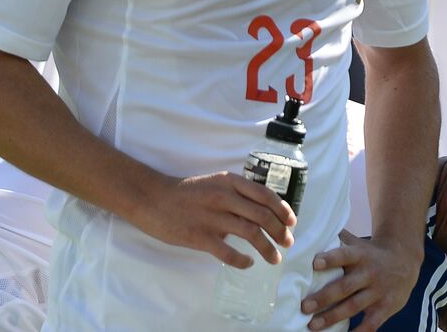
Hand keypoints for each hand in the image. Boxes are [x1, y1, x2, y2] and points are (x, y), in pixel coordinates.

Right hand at [128, 171, 295, 267]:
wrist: (154, 199)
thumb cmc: (187, 193)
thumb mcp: (215, 183)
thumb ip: (237, 194)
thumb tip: (261, 212)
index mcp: (229, 182)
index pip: (264, 195)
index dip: (282, 209)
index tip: (292, 222)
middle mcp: (224, 197)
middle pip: (262, 215)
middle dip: (280, 231)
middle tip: (288, 243)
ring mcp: (212, 217)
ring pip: (250, 234)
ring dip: (267, 248)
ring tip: (274, 258)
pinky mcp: (199, 237)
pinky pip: (228, 253)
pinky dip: (242, 260)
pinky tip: (248, 263)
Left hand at [302, 230, 422, 330]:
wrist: (406, 260)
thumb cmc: (372, 253)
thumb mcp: (358, 243)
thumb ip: (338, 240)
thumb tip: (309, 232)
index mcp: (360, 255)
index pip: (344, 255)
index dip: (330, 259)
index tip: (314, 263)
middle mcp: (369, 273)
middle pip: (345, 286)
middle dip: (324, 297)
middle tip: (304, 306)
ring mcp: (378, 291)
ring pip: (353, 306)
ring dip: (332, 317)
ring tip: (313, 325)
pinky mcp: (386, 307)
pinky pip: (371, 323)